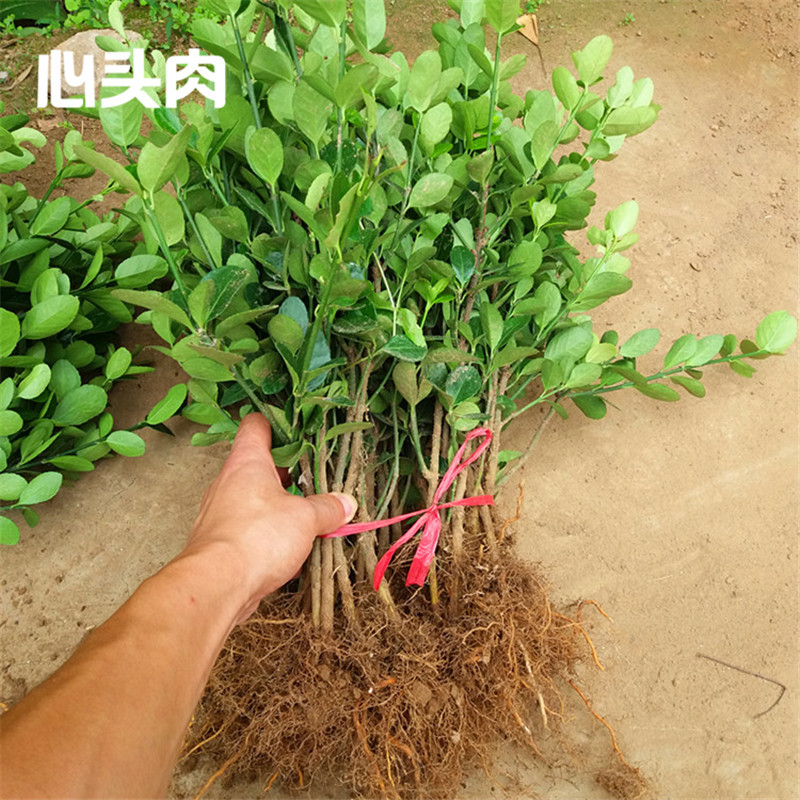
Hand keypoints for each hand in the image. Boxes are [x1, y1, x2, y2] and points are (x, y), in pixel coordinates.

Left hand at [181, 414, 356, 621]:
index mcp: (247, 461)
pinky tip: (289, 548)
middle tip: (314, 478)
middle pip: (259, 464)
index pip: (256, 426)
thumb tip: (345, 503)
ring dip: (279, 505)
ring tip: (308, 515)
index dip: (277, 423)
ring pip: (254, 499)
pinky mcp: (220, 541)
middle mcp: (228, 481)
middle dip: (288, 473)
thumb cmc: (258, 537)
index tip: (298, 429)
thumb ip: (327, 508)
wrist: (217, 585)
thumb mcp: (305, 518)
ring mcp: (220, 511)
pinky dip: (268, 533)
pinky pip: (248, 527)